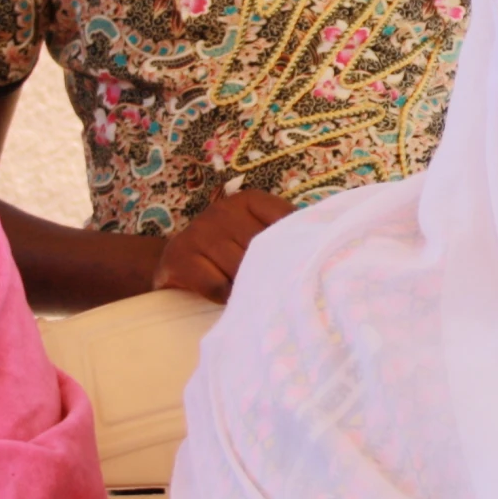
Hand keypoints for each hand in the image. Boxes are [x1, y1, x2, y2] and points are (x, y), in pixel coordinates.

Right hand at [151, 189, 292, 301]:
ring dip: (248, 287)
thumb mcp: (255, 234)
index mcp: (248, 200)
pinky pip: (217, 285)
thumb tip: (322, 252)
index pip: (284, 221)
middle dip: (271, 273)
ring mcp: (200, 232)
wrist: (175, 263)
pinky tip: (227, 297)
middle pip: (262, 249)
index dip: (294, 247)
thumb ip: (283, 235)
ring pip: (240, 269)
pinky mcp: (180, 256)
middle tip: (275, 289)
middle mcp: (222, 210)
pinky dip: (226, 297)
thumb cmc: (227, 252)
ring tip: (250, 294)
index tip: (300, 266)